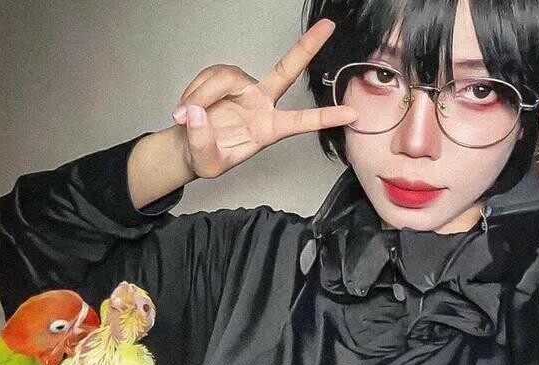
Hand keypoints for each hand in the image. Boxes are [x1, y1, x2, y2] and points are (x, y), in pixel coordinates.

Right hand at [171, 18, 356, 178]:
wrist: (187, 146)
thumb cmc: (205, 157)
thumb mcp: (204, 162)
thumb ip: (201, 140)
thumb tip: (196, 113)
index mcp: (267, 129)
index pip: (301, 122)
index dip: (326, 117)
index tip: (351, 114)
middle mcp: (260, 104)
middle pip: (286, 71)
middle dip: (307, 47)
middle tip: (328, 27)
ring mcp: (243, 89)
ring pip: (228, 76)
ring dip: (204, 94)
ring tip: (188, 114)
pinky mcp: (223, 79)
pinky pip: (211, 75)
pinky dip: (195, 90)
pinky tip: (188, 107)